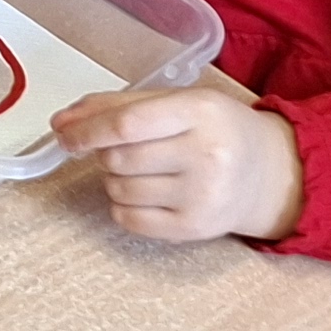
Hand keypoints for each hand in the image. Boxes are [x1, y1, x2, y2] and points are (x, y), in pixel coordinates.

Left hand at [50, 84, 304, 242]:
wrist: (269, 173)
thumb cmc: (215, 130)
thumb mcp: (177, 102)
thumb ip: (117, 105)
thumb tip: (62, 122)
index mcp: (201, 113)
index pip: (127, 124)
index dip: (86, 130)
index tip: (64, 134)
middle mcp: (207, 155)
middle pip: (118, 159)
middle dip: (105, 153)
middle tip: (124, 148)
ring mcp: (202, 196)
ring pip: (119, 189)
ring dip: (115, 179)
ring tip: (145, 169)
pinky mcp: (194, 228)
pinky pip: (128, 219)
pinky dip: (123, 206)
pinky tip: (147, 193)